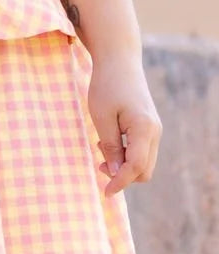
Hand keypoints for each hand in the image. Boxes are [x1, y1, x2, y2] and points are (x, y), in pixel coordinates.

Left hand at [87, 53, 161, 198]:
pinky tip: (109, 141)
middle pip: (144, 170)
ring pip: (144, 162)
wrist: (119, 60)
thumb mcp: (102, 118)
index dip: (120, 183)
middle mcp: (155, 132)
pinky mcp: (150, 125)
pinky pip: (142, 150)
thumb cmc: (106, 86)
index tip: (105, 192)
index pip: (136, 168)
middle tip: (99, 165)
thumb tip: (116, 174)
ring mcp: (155, 128)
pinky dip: (127, 154)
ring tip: (101, 149)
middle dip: (123, 176)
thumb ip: (110, 147)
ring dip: (124, 165)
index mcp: (144, 130)